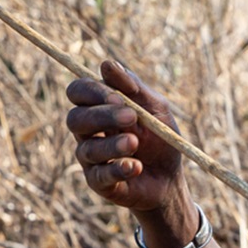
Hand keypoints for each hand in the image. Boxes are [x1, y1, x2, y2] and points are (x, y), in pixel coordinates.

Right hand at [66, 60, 183, 210]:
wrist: (171, 178)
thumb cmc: (160, 139)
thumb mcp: (155, 108)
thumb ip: (134, 87)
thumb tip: (106, 64)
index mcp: (97, 108)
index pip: (78, 92)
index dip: (93, 92)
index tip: (119, 96)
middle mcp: (87, 133)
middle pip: (76, 119)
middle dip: (102, 116)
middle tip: (131, 117)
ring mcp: (90, 159)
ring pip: (87, 148)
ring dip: (113, 144)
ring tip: (136, 143)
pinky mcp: (99, 183)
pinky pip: (99, 176)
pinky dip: (118, 169)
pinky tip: (135, 166)